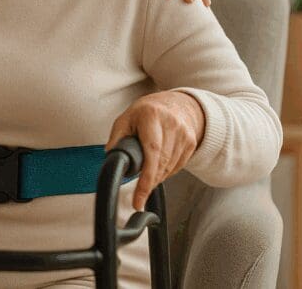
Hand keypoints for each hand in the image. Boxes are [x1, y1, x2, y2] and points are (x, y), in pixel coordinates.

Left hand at [105, 90, 205, 210]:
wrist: (176, 104)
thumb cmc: (146, 112)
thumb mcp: (126, 118)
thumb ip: (117, 137)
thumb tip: (110, 157)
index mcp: (151, 116)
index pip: (151, 151)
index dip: (145, 178)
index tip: (139, 198)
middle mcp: (171, 124)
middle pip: (161, 163)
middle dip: (149, 183)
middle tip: (138, 196)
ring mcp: (184, 134)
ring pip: (170, 168)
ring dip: (156, 178)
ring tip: (146, 178)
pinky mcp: (191, 142)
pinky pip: (178, 166)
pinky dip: (166, 172)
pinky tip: (158, 168)